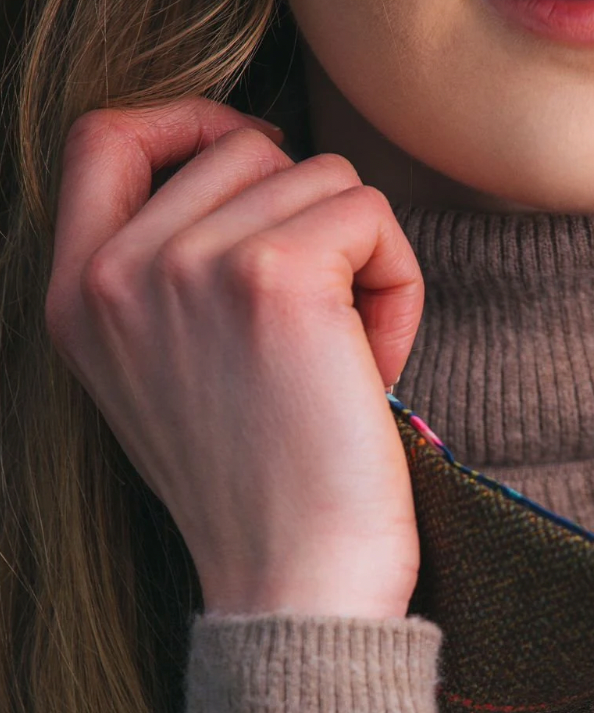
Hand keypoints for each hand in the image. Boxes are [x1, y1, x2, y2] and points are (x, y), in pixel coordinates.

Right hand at [45, 97, 424, 617]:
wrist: (295, 589)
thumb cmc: (262, 495)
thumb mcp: (167, 377)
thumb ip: (170, 277)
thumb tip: (252, 162)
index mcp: (76, 296)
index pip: (104, 136)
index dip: (190, 124)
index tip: (260, 163)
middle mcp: (116, 272)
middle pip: (245, 150)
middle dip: (309, 225)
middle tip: (326, 335)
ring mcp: (189, 266)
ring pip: (319, 176)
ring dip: (362, 261)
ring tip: (349, 365)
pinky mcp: (275, 277)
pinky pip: (371, 213)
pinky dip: (400, 283)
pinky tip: (380, 366)